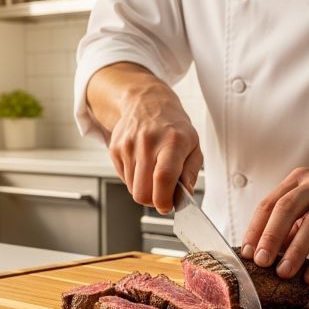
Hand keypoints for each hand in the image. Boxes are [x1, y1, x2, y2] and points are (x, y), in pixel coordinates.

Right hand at [109, 84, 202, 213]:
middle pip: (143, 192)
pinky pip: (124, 179)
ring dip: (144, 188)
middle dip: (153, 200)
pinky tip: (143, 165)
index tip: (167, 206)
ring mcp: (128, 146)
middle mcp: (148, 142)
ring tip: (153, 172)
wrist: (146, 102)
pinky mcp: (115, 149)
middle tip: (163, 193)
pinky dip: (135, 179)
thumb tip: (184, 194)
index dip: (164, 199)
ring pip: (132, 189)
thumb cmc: (173, 127)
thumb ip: (191, 173)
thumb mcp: (193, 145)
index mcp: (172, 142)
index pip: (163, 178)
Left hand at [240, 167, 308, 283]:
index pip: (270, 203)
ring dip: (295, 251)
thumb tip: (264, 253)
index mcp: (300, 181)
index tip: (246, 253)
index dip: (256, 229)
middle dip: (270, 237)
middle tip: (260, 262)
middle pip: (286, 208)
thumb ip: (291, 227)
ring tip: (283, 273)